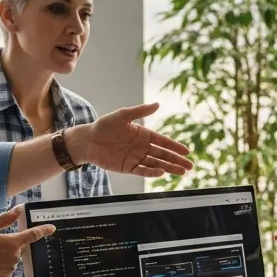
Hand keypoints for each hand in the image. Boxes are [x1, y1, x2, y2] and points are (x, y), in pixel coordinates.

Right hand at [0, 206, 54, 276]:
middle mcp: (15, 257)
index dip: (43, 230)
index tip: (52, 228)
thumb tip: (19, 209)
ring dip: (3, 258)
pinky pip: (5, 272)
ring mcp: (10, 270)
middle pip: (18, 249)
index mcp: (12, 242)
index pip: (33, 235)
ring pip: (11, 261)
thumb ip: (5, 219)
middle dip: (9, 246)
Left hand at [68, 103, 191, 177]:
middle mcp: (142, 147)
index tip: (187, 151)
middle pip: (163, 155)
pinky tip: (162, 172)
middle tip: (189, 166)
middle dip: (177, 160)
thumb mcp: (123, 115)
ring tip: (182, 172)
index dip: (175, 147)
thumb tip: (157, 104)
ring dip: (169, 168)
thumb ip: (140, 111)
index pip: (163, 142)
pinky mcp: (128, 168)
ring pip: (156, 164)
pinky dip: (152, 172)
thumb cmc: (104, 125)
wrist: (88, 140)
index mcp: (143, 135)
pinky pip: (142, 171)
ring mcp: (136, 158)